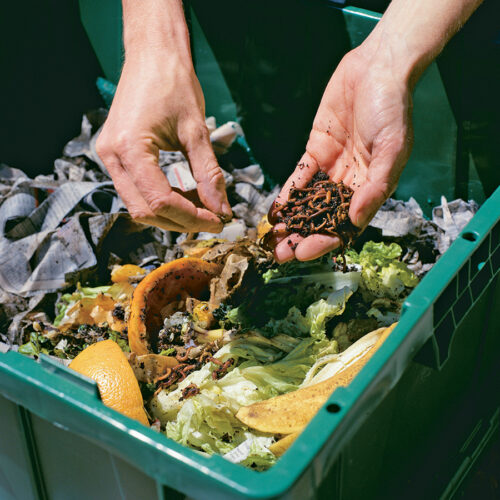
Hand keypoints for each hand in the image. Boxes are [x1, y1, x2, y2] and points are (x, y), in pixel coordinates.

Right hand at [96, 53, 231, 232]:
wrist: (152, 54)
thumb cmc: (173, 83)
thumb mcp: (197, 131)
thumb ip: (209, 174)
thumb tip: (221, 209)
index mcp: (129, 148)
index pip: (160, 201)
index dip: (191, 217)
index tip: (218, 221)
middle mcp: (112, 156)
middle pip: (145, 211)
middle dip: (181, 221)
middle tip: (213, 219)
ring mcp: (110, 156)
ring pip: (139, 205)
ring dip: (172, 213)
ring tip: (203, 207)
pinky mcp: (116, 155)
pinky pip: (138, 190)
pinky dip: (163, 199)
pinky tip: (186, 195)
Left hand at [270, 45, 412, 262]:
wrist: (376, 68)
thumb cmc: (392, 108)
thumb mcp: (392, 149)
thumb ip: (375, 187)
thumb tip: (356, 221)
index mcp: (371, 187)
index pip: (346, 223)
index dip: (325, 241)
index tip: (303, 254)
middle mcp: (351, 182)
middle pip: (324, 217)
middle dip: (302, 237)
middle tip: (280, 255)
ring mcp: (332, 167)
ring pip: (309, 201)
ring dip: (292, 220)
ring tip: (273, 239)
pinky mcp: (316, 150)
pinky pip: (300, 176)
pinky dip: (288, 193)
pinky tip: (275, 209)